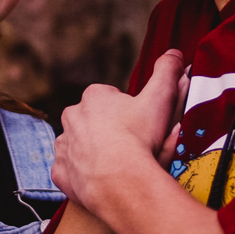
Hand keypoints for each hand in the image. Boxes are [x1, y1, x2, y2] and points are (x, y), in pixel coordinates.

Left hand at [52, 51, 187, 220]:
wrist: (122, 180)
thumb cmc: (140, 138)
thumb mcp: (160, 98)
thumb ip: (167, 73)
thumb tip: (174, 53)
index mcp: (94, 97)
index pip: (111, 98)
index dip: (128, 112)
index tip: (139, 125)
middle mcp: (72, 117)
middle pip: (93, 121)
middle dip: (109, 131)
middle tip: (130, 146)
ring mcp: (64, 145)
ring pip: (79, 145)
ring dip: (93, 151)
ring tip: (116, 165)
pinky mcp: (60, 171)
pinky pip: (70, 171)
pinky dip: (82, 175)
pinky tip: (99, 179)